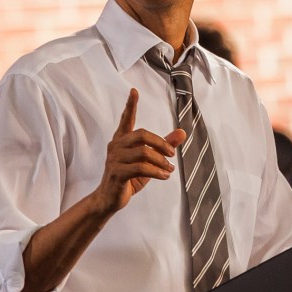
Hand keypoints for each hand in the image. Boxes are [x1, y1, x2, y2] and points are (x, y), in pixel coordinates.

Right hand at [94, 88, 185, 213]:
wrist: (108, 200)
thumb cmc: (128, 178)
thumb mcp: (149, 161)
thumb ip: (164, 145)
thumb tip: (182, 132)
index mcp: (121, 140)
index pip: (126, 119)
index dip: (130, 105)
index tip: (134, 91)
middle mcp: (116, 146)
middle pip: (142, 134)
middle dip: (161, 143)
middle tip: (172, 153)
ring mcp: (115, 159)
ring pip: (144, 152)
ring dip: (161, 161)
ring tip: (169, 169)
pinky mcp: (117, 173)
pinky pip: (141, 168)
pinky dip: (157, 172)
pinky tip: (164, 176)